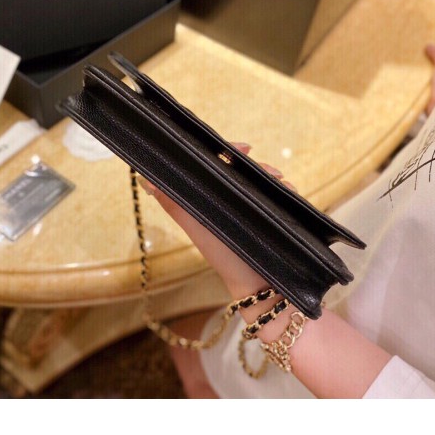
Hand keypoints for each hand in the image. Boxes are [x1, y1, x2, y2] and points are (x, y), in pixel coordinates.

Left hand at [139, 142, 295, 338]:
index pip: (216, 164)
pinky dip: (284, 190)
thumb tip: (146, 178)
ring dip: (272, 177)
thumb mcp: (196, 225)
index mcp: (209, 197)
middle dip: (255, 165)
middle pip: (241, 169)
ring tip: (283, 183)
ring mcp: (249, 208)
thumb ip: (173, 202)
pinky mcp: (268, 217)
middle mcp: (229, 199)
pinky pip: (277, 195)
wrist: (257, 285)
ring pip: (261, 180)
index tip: (242, 149)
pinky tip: (289, 190)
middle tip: (270, 171)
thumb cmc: (224, 256)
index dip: (227, 152)